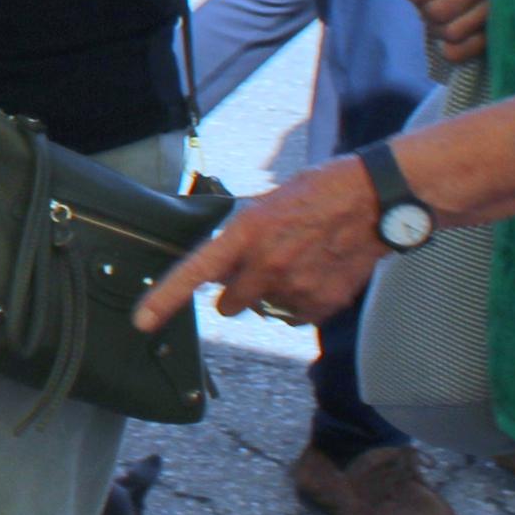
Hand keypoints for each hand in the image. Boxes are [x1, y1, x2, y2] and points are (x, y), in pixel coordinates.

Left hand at [136, 158, 382, 334]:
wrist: (372, 200)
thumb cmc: (316, 194)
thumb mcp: (264, 206)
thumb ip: (238, 241)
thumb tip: (217, 271)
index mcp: (246, 234)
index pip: (195, 273)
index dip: (165, 299)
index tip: (142, 321)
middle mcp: (266, 265)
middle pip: (229, 304)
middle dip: (236, 293)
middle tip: (260, 267)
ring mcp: (295, 288)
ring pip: (265, 310)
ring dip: (273, 295)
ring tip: (298, 261)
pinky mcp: (322, 304)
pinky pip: (295, 317)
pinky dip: (301, 303)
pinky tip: (316, 273)